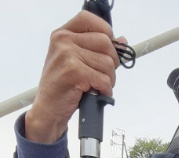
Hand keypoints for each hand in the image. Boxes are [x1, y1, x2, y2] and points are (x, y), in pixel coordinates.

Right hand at [25, 11, 122, 143]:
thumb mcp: (77, 62)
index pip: (91, 20)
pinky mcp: (74, 72)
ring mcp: (68, 55)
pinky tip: (96, 94)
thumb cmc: (64, 87)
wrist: (48, 110)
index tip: (106, 51)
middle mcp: (64, 40)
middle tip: (103, 76)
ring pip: (108, 63)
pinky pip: (104, 79)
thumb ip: (97, 49)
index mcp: (63, 34)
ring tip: (97, 86)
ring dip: (109, 80)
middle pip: (105, 42)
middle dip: (112, 63)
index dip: (106, 34)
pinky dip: (105, 91)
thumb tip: (122, 41)